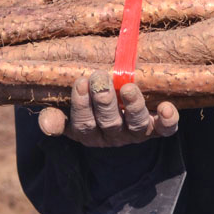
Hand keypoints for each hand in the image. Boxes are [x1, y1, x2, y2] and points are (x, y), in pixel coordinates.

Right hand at [37, 71, 178, 146]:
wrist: (121, 114)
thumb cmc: (89, 106)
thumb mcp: (68, 114)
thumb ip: (57, 117)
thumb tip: (46, 122)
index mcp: (89, 132)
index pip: (83, 123)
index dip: (81, 105)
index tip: (81, 81)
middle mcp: (114, 135)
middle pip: (109, 123)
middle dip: (104, 101)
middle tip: (100, 77)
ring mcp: (136, 132)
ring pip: (136, 124)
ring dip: (132, 106)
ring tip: (127, 87)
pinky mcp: (157, 128)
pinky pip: (166, 129)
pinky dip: (168, 121)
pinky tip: (166, 107)